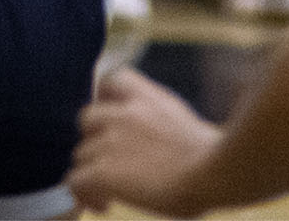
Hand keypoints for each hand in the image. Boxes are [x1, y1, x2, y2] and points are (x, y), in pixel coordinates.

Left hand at [69, 67, 221, 215]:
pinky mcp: (104, 171)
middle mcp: (123, 113)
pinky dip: (85, 195)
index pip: (109, 82)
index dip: (104, 103)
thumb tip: (154, 141)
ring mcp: (110, 140)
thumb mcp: (181, 121)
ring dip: (91, 172)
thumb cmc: (212, 155)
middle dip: (95, 141)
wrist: (212, 171)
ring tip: (108, 192)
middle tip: (110, 163)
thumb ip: (157, 121)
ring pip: (81, 154)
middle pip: (87, 119)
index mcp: (145, 97)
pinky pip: (76, 181)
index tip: (111, 124)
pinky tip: (104, 205)